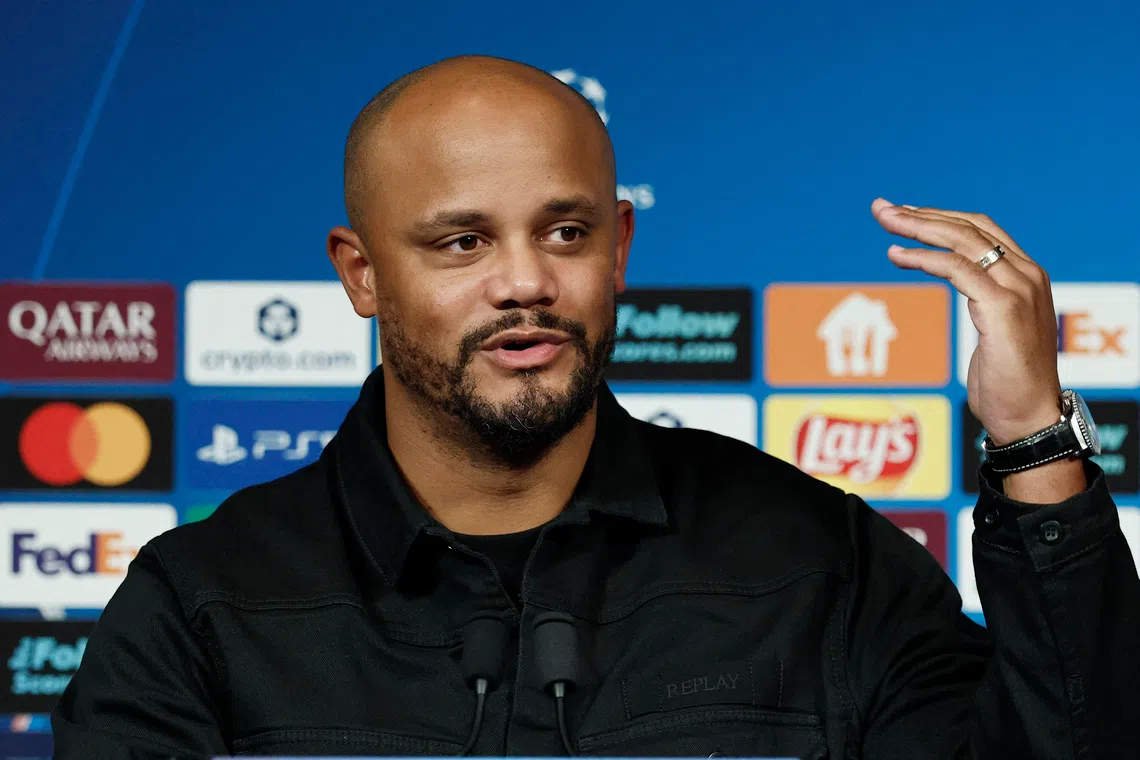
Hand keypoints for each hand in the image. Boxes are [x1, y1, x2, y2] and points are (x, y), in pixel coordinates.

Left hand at [871, 198, 1061, 445]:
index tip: (904, 213)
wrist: (1028, 418)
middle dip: (921, 215)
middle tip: (882, 209)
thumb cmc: (1006, 381)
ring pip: (962, 241)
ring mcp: (1018, 288)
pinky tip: (897, 256)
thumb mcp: (995, 329)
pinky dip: (924, 258)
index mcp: (1026, 275)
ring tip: (885, 222)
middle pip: (968, 228)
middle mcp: (1027, 274)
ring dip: (917, 228)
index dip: (940, 217)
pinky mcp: (1003, 307)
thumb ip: (983, 298)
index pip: (981, 230)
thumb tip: (958, 281)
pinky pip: (957, 269)